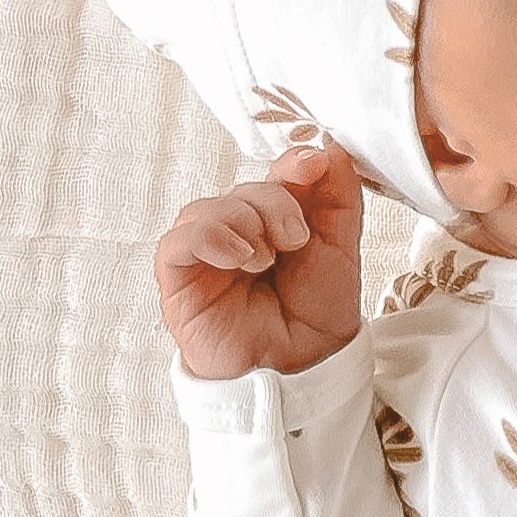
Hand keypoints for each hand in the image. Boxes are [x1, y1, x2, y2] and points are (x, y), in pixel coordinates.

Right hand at [156, 141, 365, 381]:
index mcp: (274, 219)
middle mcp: (236, 232)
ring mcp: (205, 256)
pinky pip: (177, 242)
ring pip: (207, 208)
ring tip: (266, 259)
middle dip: (274, 204)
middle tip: (296, 241)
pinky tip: (238, 258)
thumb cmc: (316, 313)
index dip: (291, 164)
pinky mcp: (179, 281)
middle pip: (243, 190)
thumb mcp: (340, 247)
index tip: (313, 168)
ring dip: (243, 223)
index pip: (274, 173)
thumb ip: (337, 197)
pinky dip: (209, 238)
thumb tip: (328, 148)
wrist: (302, 368)